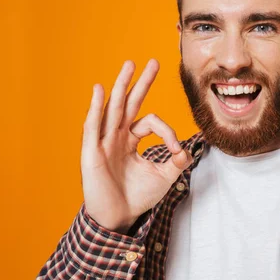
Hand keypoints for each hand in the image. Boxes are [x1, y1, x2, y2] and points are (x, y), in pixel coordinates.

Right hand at [80, 59, 191, 233]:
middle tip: (153, 62)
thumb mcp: (164, 178)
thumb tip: (188, 149)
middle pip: (129, 103)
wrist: (119, 218)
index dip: (168, 132)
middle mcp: (117, 136)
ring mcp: (103, 142)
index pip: (150, 121)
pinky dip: (96, 108)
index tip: (176, 150)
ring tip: (130, 65)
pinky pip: (93, 126)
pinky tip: (101, 90)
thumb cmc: (138, 197)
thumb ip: (177, 162)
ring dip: (122, 86)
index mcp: (131, 139)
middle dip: (141, 82)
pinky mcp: (91, 152)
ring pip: (113, 108)